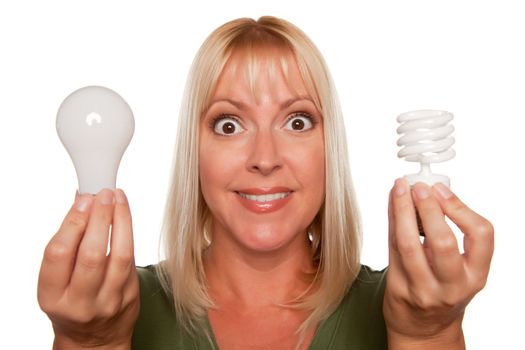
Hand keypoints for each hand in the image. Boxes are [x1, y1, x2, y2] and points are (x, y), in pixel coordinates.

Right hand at [37, 189, 138, 349]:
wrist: (94, 339)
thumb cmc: (71, 300)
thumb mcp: (56, 280)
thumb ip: (66, 245)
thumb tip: (80, 200)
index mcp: (52, 296)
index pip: (58, 254)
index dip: (72, 222)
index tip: (83, 199)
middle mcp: (80, 302)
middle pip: (92, 255)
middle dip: (100, 218)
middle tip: (104, 194)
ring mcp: (108, 302)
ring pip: (120, 256)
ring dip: (121, 221)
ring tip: (118, 198)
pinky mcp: (130, 297)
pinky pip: (132, 261)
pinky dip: (128, 234)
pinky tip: (125, 217)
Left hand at [384, 179, 493, 348]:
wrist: (424, 327)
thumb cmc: (444, 288)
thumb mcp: (462, 268)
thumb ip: (453, 232)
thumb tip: (432, 190)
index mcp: (476, 275)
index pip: (481, 236)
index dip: (460, 208)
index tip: (441, 190)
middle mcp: (452, 285)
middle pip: (443, 242)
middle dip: (429, 209)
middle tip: (419, 186)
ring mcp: (423, 290)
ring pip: (409, 244)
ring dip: (402, 211)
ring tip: (399, 189)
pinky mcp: (398, 289)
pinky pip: (392, 248)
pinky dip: (391, 221)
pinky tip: (392, 204)